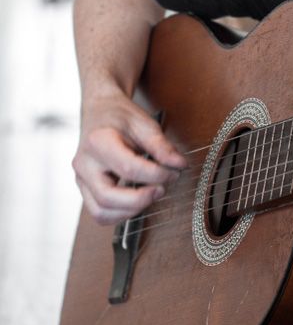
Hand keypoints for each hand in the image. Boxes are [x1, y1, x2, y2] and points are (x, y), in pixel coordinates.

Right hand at [73, 88, 187, 224]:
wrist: (100, 110)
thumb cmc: (120, 115)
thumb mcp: (144, 123)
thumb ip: (161, 146)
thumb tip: (179, 165)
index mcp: (98, 142)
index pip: (128, 168)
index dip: (156, 175)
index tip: (174, 172)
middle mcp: (84, 164)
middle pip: (108, 197)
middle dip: (140, 200)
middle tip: (162, 189)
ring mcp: (81, 179)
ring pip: (101, 212)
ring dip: (131, 211)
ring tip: (151, 195)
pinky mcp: (85, 188)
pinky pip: (99, 213)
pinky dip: (120, 214)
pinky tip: (138, 200)